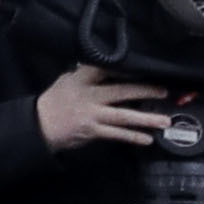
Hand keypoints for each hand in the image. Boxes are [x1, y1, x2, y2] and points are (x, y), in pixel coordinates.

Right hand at [34, 63, 180, 153]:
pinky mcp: (92, 131)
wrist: (39, 125)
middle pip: (120, 91)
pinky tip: (148, 139)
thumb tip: (107, 65)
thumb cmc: (56, 101)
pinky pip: (116, 134)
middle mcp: (88, 95)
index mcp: (81, 79)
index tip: (144, 67)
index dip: (124, 68)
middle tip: (164, 91)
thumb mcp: (67, 81)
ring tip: (165, 121)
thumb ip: (86, 74)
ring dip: (146, 119)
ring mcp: (91, 114)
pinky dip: (133, 136)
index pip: (103, 69)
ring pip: (123, 116)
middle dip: (144, 91)